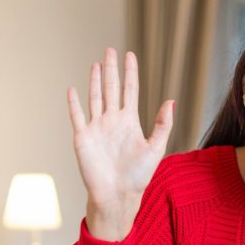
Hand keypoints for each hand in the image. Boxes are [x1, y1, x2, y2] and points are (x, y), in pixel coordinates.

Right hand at [67, 48, 173, 241]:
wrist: (118, 195)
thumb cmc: (138, 176)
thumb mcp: (155, 148)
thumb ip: (163, 124)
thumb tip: (171, 101)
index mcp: (130, 122)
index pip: (130, 90)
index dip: (130, 72)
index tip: (130, 54)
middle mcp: (112, 121)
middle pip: (112, 88)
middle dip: (111, 69)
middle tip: (110, 49)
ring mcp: (97, 128)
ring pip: (95, 97)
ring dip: (95, 81)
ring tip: (96, 63)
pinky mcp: (83, 137)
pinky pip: (77, 116)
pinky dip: (74, 102)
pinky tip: (73, 89)